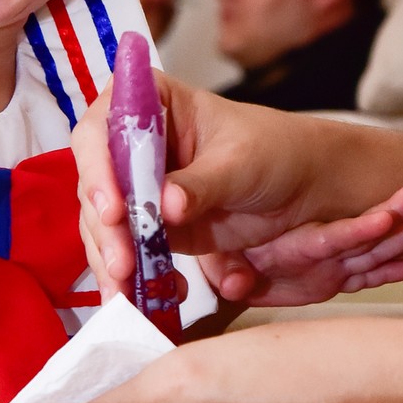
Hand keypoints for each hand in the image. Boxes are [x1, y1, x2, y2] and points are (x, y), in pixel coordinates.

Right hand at [74, 75, 402, 305]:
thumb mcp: (241, 163)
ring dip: (112, 260)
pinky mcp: (150, 227)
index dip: (97, 170)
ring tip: (129, 290)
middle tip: (123, 263)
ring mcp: (138, 190)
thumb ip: (202, 183)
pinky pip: (128, 252)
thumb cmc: (276, 152)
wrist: (306, 187)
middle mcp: (132, 146)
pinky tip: (145, 297)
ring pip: (104, 226)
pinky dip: (132, 278)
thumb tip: (165, 206)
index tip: (113, 209)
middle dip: (105, 230)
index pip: (101, 131)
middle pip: (95, 185)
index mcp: (150, 105)